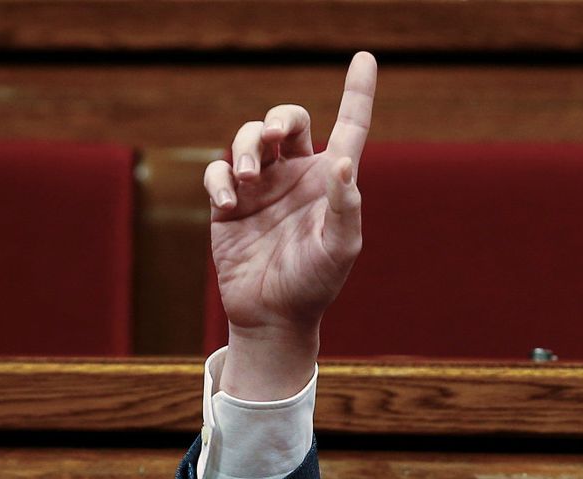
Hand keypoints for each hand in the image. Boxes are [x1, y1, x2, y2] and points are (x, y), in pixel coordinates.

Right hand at [202, 52, 376, 397]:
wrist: (273, 316)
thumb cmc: (315, 283)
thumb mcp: (340, 248)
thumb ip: (345, 206)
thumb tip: (344, 162)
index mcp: (331, 180)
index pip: (349, 126)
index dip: (357, 92)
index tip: (365, 58)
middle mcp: (297, 175)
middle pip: (289, 119)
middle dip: (280, 117)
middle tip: (277, 135)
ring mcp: (261, 186)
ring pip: (250, 138)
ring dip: (247, 148)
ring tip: (248, 179)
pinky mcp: (228, 203)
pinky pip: (218, 172)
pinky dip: (220, 180)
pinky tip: (231, 205)